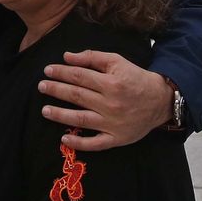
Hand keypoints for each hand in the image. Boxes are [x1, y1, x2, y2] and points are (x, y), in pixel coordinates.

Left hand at [39, 51, 173, 150]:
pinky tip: (64, 139)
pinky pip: (95, 144)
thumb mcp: (117, 61)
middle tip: (41, 86)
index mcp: (111, 83)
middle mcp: (111, 103)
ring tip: (45, 111)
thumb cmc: (136, 78)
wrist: (160, 101)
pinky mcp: (117, 139)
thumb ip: (92, 57)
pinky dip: (79, 143)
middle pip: (77, 96)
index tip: (47, 70)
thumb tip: (67, 56)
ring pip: (81, 119)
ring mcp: (113, 123)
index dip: (61, 72)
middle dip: (56, 90)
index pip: (80, 76)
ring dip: (60, 115)